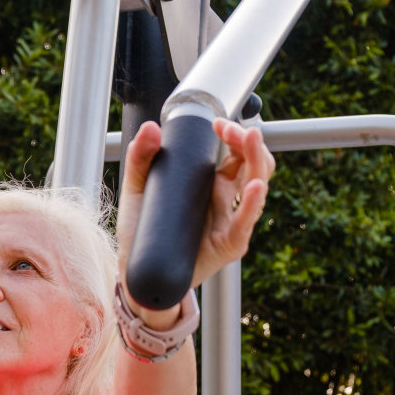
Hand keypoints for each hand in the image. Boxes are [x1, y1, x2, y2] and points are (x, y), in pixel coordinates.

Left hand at [117, 117, 273, 303]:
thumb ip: (140, 158)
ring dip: (257, 161)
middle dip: (249, 142)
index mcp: (213, 183)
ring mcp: (231, 221)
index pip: (238, 152)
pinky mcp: (228, 244)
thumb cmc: (144, 232)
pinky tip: (253, 188)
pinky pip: (244, 222)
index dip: (235, 135)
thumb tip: (151, 128)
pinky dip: (251, 204)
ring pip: (256, 187)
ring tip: (249, 141)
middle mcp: (228, 200)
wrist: (138, 272)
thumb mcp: (138, 189)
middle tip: (233, 129)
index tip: (219, 123)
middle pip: (254, 164)